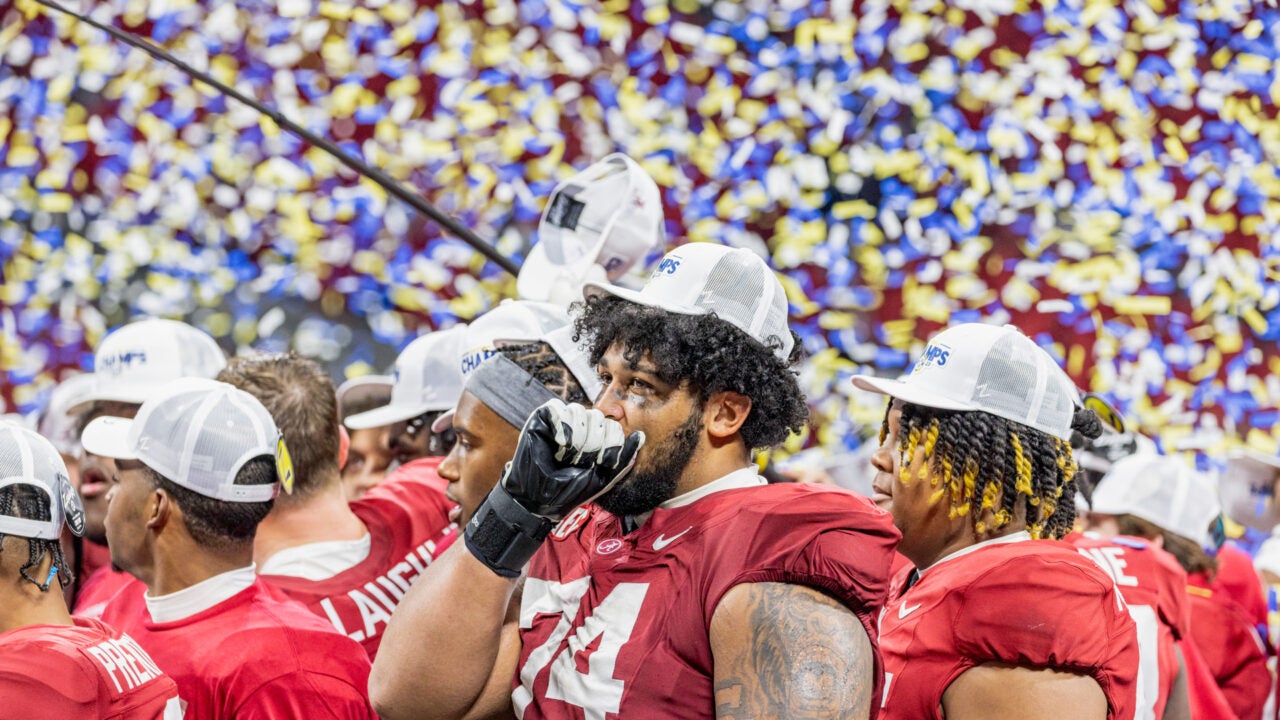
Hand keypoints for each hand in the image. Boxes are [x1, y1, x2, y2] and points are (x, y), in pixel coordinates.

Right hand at [501, 399, 644, 520]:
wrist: (540, 499)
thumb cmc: (571, 490)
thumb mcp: (604, 477)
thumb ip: (624, 457)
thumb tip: (641, 436)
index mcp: (597, 437)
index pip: (614, 426)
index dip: (610, 445)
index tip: (598, 465)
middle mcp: (581, 426)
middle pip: (598, 418)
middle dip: (592, 445)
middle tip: (579, 463)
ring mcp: (562, 420)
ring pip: (580, 411)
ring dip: (577, 439)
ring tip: (566, 456)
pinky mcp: (543, 417)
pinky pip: (558, 408)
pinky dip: (562, 427)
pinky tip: (559, 444)